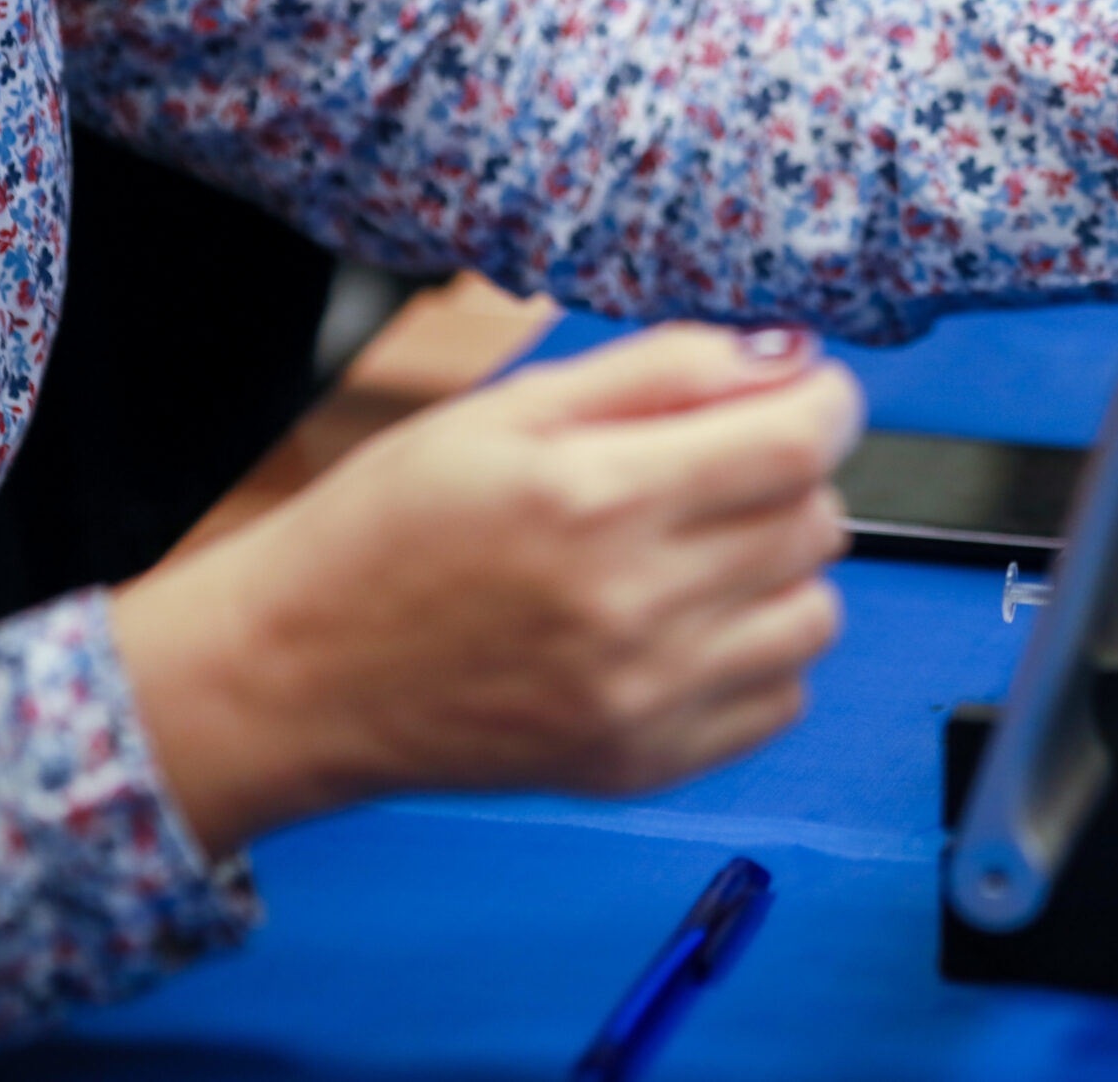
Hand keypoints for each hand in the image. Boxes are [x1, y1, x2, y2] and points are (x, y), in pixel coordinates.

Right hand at [112, 324, 862, 856]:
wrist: (296, 674)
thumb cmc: (390, 530)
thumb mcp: (513, 408)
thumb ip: (665, 370)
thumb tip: (787, 354)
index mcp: (597, 498)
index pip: (799, 443)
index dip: (822, 403)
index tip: (803, 396)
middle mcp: (632, 607)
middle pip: (815, 520)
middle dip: (786, 478)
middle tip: (710, 474)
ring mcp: (644, 698)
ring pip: (817, 613)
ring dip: (779, 571)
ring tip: (694, 554)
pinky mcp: (644, 763)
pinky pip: (783, 696)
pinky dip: (756, 654)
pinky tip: (682, 626)